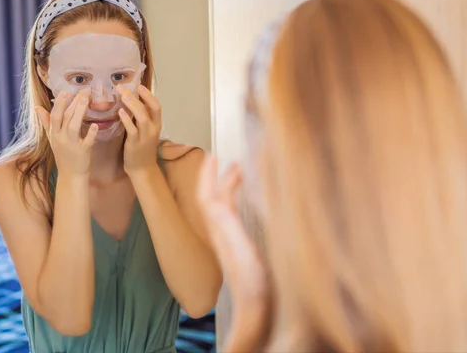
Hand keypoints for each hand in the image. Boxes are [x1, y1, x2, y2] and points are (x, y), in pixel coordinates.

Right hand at [36, 89, 97, 176]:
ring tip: (87, 99)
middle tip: (84, 90)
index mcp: (54, 134)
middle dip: (73, 102)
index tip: (66, 91)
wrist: (71, 176)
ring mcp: (71, 145)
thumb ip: (46, 123)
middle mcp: (60, 138)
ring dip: (80, 111)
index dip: (60, 103)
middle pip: (65, 117)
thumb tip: (37, 107)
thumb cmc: (63, 155)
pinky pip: (87, 141)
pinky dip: (91, 133)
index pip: (55, 115)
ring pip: (74, 125)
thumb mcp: (52, 139)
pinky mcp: (83, 152)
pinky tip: (95, 125)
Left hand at [117, 85, 161, 173]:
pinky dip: (127, 119)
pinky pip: (132, 129)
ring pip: (142, 116)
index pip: (156, 106)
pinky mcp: (136, 143)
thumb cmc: (142, 148)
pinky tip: (120, 112)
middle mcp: (153, 128)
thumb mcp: (146, 131)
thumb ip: (141, 118)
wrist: (142, 168)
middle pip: (150, 108)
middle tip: (123, 87)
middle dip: (138, 96)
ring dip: (132, 105)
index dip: (148, 95)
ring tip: (122, 95)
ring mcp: (145, 136)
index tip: (139, 85)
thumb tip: (131, 102)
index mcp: (156, 124)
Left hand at [197, 155, 269, 349]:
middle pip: (214, 199)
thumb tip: (214, 200)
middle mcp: (222, 233)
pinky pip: (234, 219)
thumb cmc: (253, 284)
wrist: (257, 311)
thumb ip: (227, 225)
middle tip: (228, 160)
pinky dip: (238, 203)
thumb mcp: (241, 249)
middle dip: (219, 178)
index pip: (209, 196)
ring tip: (239, 174)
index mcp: (221, 230)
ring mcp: (231, 242)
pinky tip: (247, 205)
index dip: (208, 176)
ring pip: (224, 208)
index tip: (211, 155)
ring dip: (229, 188)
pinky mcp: (241, 250)